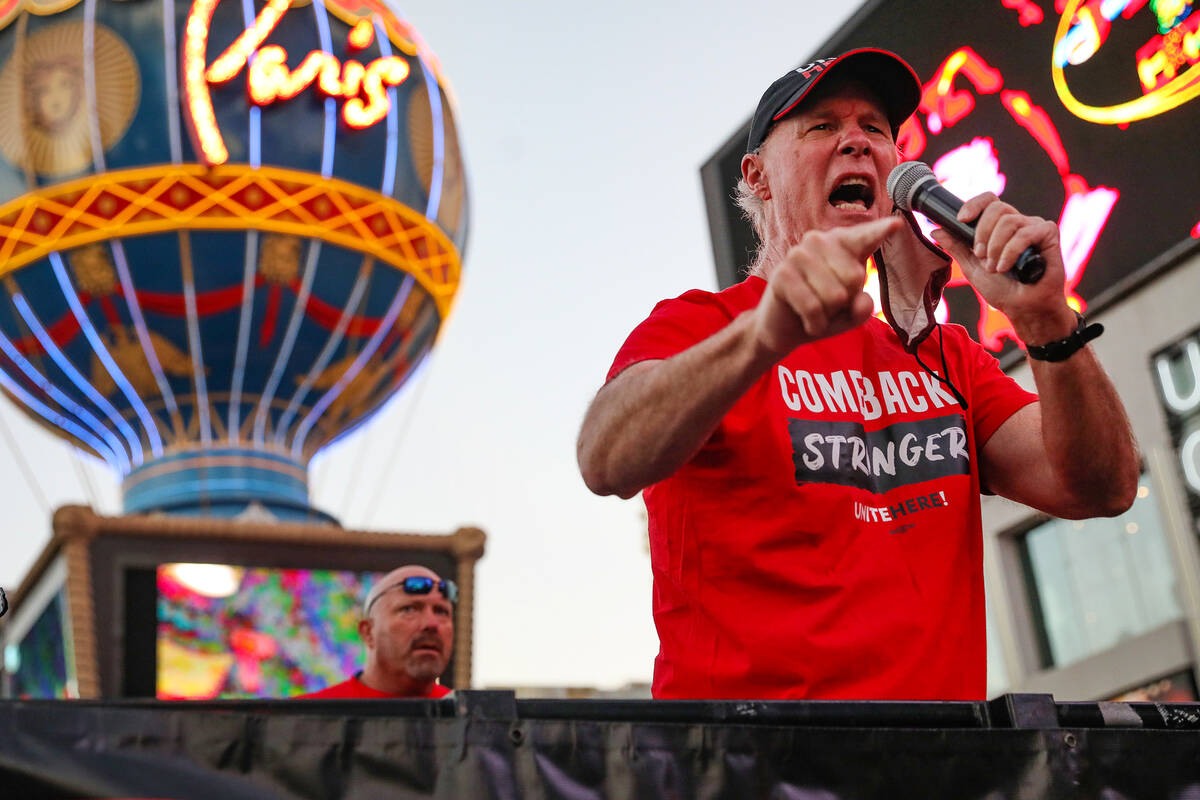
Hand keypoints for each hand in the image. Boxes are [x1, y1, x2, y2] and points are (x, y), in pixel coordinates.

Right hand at [753, 216, 902, 357]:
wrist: (784, 330)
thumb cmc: (822, 313)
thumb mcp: (852, 314)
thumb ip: (864, 308)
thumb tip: (861, 300)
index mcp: (841, 245)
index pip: (865, 237)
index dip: (880, 231)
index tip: (896, 224)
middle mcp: (819, 241)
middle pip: (854, 277)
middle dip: (845, 302)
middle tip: (828, 304)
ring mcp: (798, 254)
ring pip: (834, 295)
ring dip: (828, 314)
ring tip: (817, 311)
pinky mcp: (782, 274)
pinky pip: (813, 307)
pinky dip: (815, 324)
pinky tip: (809, 323)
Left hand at [929, 193, 1074, 340]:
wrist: (1023, 308)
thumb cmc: (1003, 289)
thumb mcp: (972, 267)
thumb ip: (957, 247)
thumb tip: (936, 230)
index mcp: (999, 227)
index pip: (988, 201)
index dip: (974, 205)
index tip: (960, 219)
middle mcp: (1018, 222)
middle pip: (997, 207)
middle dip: (983, 233)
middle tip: (981, 256)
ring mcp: (1034, 227)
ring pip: (1009, 220)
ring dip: (996, 247)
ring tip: (995, 268)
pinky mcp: (1049, 233)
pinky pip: (1026, 232)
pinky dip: (1012, 251)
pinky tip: (1007, 266)